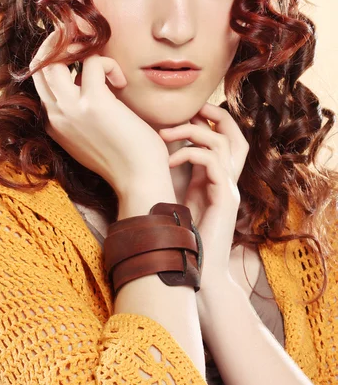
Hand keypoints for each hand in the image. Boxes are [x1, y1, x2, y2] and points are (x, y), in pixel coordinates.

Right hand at [29, 28, 169, 197]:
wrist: (139, 180)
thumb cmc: (124, 157)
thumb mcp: (92, 135)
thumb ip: (82, 112)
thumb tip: (89, 80)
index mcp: (54, 124)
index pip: (39, 81)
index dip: (52, 60)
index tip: (72, 49)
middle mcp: (56, 115)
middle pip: (38, 66)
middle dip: (56, 44)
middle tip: (80, 37)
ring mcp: (71, 109)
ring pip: (54, 59)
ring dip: (76, 46)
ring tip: (99, 57)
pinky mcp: (94, 102)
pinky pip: (93, 62)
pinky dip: (108, 64)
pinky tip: (121, 82)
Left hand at [158, 103, 248, 293]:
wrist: (198, 273)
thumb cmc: (181, 240)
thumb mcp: (176, 200)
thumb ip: (173, 179)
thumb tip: (149, 156)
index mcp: (216, 179)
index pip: (224, 137)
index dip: (207, 120)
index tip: (180, 114)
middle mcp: (227, 180)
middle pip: (234, 133)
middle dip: (213, 114)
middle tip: (185, 110)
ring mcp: (228, 188)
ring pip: (222, 142)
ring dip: (191, 133)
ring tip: (164, 136)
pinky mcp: (224, 198)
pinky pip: (212, 162)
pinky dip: (189, 154)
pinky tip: (168, 161)